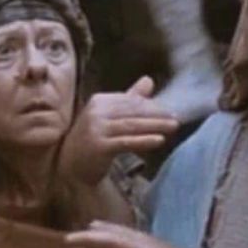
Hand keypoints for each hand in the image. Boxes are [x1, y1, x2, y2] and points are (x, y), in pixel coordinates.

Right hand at [59, 76, 178, 184]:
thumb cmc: (94, 139)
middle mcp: (96, 112)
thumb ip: (129, 99)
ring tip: (173, 127)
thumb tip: (149, 80)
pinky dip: (144, 140)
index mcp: (99, 101)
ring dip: (154, 126)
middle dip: (156, 115)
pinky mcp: (99, 146)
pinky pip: (126, 141)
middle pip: (132, 112)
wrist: (71, 167)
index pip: (130, 101)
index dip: (151, 106)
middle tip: (176, 118)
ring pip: (131, 125)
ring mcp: (96, 129)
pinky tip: (159, 140)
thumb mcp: (109, 117)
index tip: (170, 111)